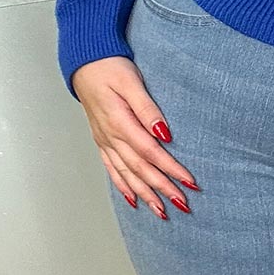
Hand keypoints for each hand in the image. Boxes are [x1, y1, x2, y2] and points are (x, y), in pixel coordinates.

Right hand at [71, 56, 200, 219]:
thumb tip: (164, 133)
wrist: (84, 62)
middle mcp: (111, 136)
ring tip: (162, 212)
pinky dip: (123, 186)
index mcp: (120, 122)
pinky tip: (133, 200)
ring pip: (126, 174)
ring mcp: (105, 140)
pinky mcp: (102, 140)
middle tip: (183, 204)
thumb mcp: (132, 82)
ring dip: (145, 194)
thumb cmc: (110, 67)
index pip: (150, 152)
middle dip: (162, 188)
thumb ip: (147, 108)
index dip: (170, 169)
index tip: (189, 182)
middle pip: (140, 169)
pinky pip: (112, 169)